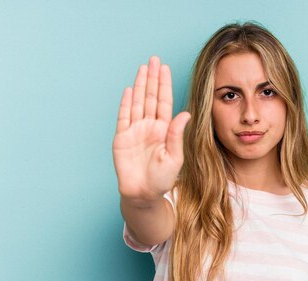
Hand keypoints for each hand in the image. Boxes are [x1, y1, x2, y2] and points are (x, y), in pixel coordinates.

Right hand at [113, 56, 190, 202]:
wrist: (143, 194)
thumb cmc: (162, 179)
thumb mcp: (174, 157)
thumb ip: (176, 135)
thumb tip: (185, 113)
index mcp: (164, 130)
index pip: (164, 102)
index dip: (164, 85)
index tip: (165, 68)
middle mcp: (150, 127)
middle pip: (150, 97)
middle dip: (153, 78)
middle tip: (154, 59)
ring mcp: (135, 131)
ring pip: (137, 102)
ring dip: (140, 85)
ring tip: (143, 68)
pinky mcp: (122, 138)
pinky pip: (123, 117)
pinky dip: (125, 103)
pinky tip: (128, 90)